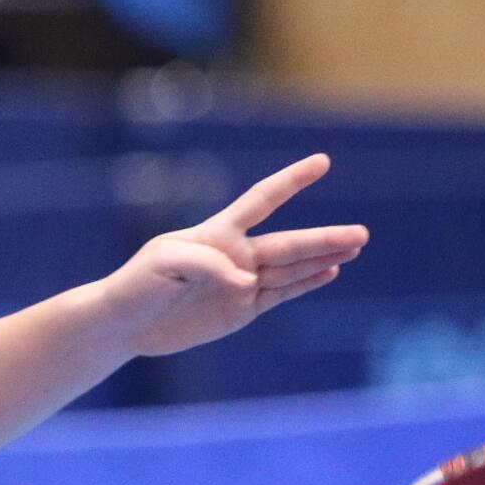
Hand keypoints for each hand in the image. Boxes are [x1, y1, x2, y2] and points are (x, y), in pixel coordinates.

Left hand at [97, 155, 364, 358]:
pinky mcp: (240, 310)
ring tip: (355, 247)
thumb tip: (245, 282)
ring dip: (323, 258)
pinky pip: (280, 294)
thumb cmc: (137, 284)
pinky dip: (305, 283)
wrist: (123, 323)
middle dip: (323, 239)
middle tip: (361, 234)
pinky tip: (330, 272)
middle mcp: (236, 254)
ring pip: (291, 268)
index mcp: (217, 234)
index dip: (291, 182)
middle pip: (288, 243)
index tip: (322, 161)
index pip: (261, 200)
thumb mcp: (163, 264)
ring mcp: (241, 283)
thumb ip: (206, 264)